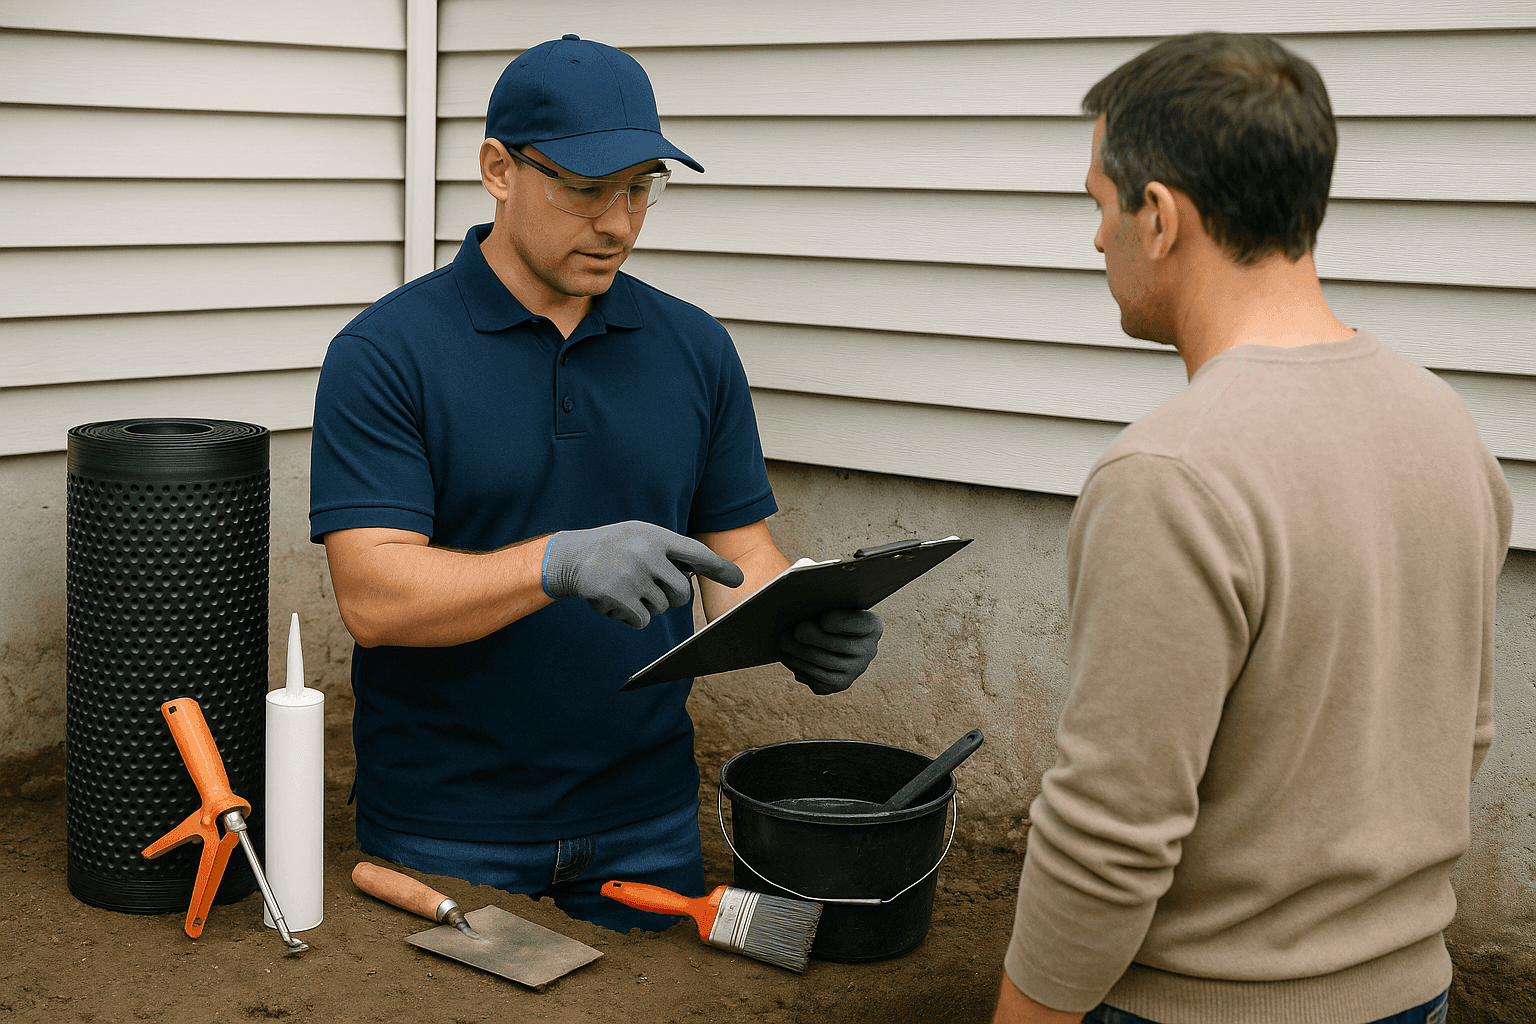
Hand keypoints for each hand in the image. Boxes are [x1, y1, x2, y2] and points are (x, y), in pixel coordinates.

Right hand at [543, 521, 743, 628]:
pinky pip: (642, 621)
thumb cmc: (612, 548)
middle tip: (651, 590)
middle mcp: (647, 553)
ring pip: (661, 609)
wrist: (569, 557)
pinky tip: (615, 602)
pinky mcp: (619, 596)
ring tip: (625, 588)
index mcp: (656, 536)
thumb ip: (667, 550)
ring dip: (645, 606)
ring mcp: (633, 575)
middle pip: (682, 593)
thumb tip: (698, 571)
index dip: (719, 567)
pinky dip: (631, 618)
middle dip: (671, 599)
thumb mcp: (640, 536)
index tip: (738, 579)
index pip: (696, 553)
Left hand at [778, 608, 882, 694]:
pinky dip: (799, 669)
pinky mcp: (840, 684)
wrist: (831, 634)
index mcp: (872, 625)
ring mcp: (855, 670)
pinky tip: (790, 658)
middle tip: (791, 632)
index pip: (861, 624)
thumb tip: (799, 617)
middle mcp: (869, 650)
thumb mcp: (831, 603)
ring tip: (783, 643)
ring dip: (798, 655)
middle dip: (810, 639)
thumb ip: (822, 605)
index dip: (840, 623)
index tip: (821, 620)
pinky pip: (817, 681)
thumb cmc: (827, 610)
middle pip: (838, 647)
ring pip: (824, 666)